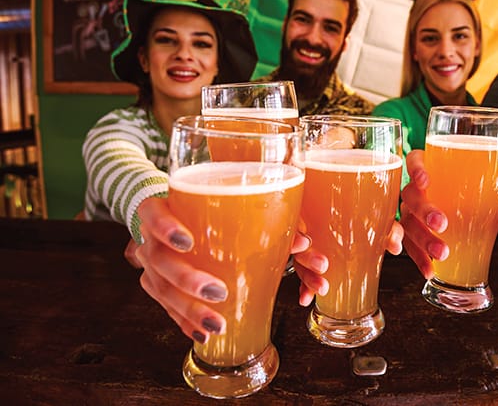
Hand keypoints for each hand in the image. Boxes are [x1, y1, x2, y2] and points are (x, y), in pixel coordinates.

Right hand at [131, 197, 328, 342]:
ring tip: (216, 324)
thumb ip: (261, 220)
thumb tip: (303, 243)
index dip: (166, 227)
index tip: (187, 241)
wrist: (170, 218)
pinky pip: (165, 306)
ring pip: (160, 289)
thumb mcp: (225, 207)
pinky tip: (202, 334)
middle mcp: (149, 238)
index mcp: (161, 208)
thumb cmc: (206, 210)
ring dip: (189, 309)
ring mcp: (149, 264)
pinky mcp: (155, 284)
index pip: (152, 212)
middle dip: (188, 279)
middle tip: (218, 292)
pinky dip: (184, 321)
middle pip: (159, 259)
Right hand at [399, 149, 497, 279]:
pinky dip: (417, 258)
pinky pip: (409, 246)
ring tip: (443, 253)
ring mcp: (410, 214)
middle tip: (442, 224)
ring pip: (407, 223)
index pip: (415, 160)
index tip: (426, 182)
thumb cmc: (475, 201)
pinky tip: (429, 269)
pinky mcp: (411, 236)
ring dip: (422, 239)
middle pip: (410, 195)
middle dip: (424, 210)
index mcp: (432, 171)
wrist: (469, 223)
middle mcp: (416, 191)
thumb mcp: (490, 200)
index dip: (416, 168)